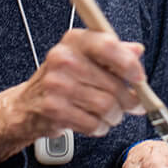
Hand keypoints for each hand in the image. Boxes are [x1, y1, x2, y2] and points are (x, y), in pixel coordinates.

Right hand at [0, 29, 146, 163]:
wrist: (28, 103)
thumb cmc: (62, 79)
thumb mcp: (85, 57)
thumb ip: (112, 52)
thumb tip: (137, 50)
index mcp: (74, 40)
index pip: (107, 45)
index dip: (129, 63)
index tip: (139, 78)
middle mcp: (63, 59)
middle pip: (113, 84)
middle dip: (128, 99)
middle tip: (131, 103)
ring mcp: (56, 84)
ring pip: (107, 106)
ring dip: (115, 115)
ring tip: (109, 113)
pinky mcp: (54, 109)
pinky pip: (94, 124)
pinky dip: (100, 127)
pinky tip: (94, 121)